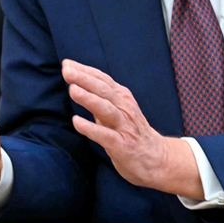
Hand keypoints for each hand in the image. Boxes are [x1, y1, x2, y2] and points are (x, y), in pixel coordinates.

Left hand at [62, 59, 203, 198]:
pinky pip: (105, 135)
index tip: (67, 63)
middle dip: (84, 79)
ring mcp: (124, 126)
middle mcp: (124, 108)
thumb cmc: (131, 132)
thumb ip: (100, 98)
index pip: (102, 79)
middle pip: (103, 90)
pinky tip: (77, 122)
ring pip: (106, 109)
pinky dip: (91, 128)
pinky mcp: (122, 145)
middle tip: (67, 71)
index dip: (85, 70)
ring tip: (72, 90)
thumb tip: (76, 83)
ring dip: (89, 99)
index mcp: (122, 97)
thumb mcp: (118, 110)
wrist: (157, 158)